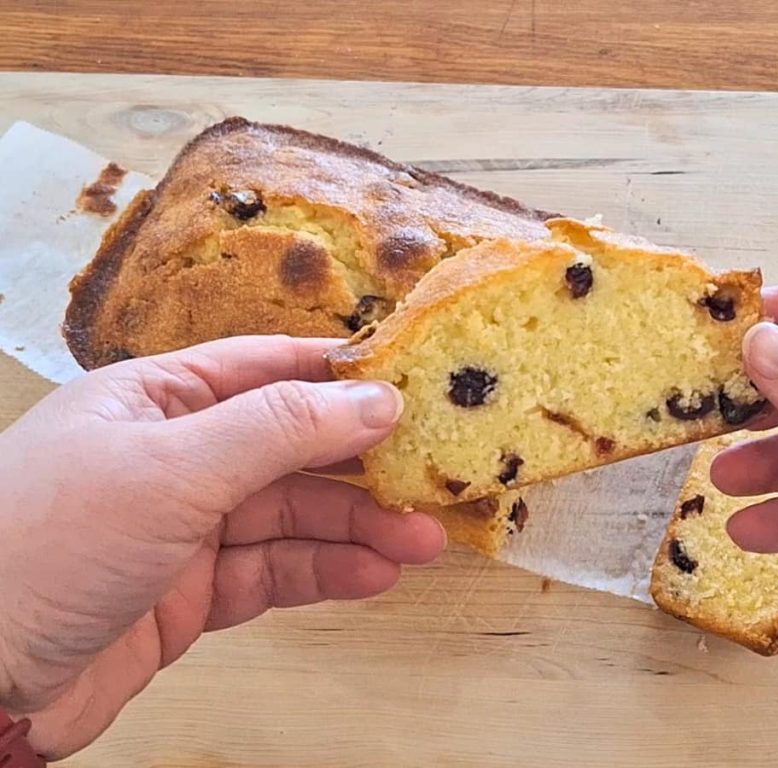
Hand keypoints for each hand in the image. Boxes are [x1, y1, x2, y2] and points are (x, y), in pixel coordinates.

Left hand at [0, 335, 445, 758]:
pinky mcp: (189, 595)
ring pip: (289, 517)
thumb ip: (279, 431)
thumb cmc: (46, 544)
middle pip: (289, 449)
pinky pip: (271, 573)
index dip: (338, 375)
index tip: (410, 382)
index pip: (265, 370)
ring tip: (421, 540)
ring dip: (356, 528)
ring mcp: (183, 529)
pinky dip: (322, 573)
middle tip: (432, 475)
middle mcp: (174, 457)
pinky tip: (372, 575)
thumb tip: (376, 398)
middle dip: (360, 465)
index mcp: (156, 400)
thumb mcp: (172, 469)